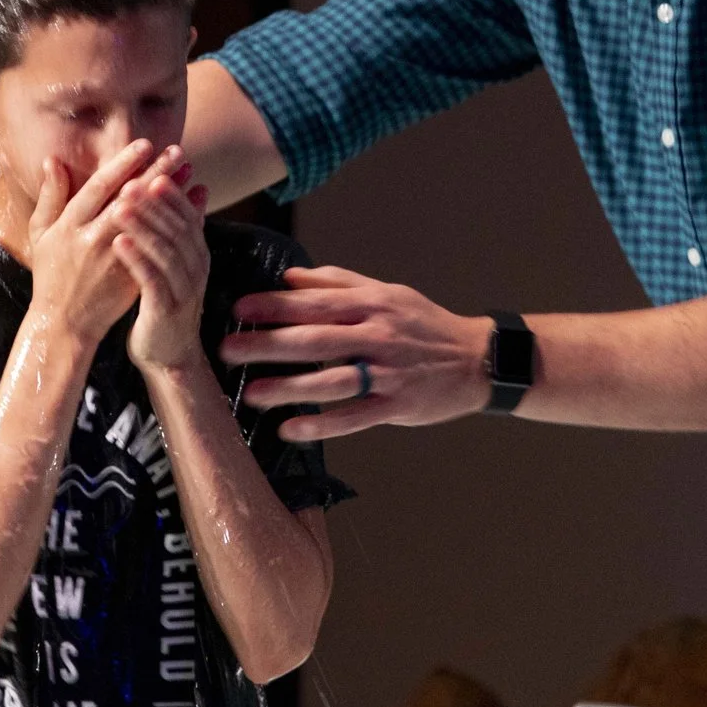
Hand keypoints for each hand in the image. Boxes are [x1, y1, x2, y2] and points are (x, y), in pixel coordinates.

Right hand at [24, 141, 170, 346]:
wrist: (64, 322)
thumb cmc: (51, 274)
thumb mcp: (41, 234)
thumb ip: (50, 196)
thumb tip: (52, 160)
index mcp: (69, 226)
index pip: (98, 188)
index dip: (122, 165)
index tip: (144, 145)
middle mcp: (92, 240)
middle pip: (128, 201)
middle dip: (154, 174)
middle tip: (178, 152)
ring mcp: (113, 260)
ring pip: (147, 223)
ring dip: (169, 198)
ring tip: (190, 175)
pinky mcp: (131, 278)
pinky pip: (158, 248)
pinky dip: (176, 229)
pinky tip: (194, 212)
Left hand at [114, 160, 211, 371]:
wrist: (169, 355)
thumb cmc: (164, 303)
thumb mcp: (174, 263)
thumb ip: (179, 230)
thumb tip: (193, 187)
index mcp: (196, 253)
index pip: (187, 214)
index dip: (170, 192)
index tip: (150, 168)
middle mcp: (196, 267)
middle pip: (177, 228)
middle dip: (154, 204)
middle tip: (131, 182)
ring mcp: (183, 289)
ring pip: (166, 250)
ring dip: (143, 226)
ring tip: (120, 206)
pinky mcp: (166, 309)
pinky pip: (152, 279)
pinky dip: (136, 259)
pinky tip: (118, 242)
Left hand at [219, 266, 492, 440]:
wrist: (477, 358)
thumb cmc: (425, 324)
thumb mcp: (387, 292)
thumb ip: (339, 283)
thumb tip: (290, 276)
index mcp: (371, 304)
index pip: (314, 302)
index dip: (274, 306)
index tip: (239, 309)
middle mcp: (377, 335)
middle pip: (314, 340)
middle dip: (267, 345)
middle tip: (228, 351)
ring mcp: (387, 372)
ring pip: (331, 380)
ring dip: (289, 388)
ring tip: (253, 396)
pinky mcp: (396, 405)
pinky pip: (354, 417)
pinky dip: (322, 423)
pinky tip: (291, 429)